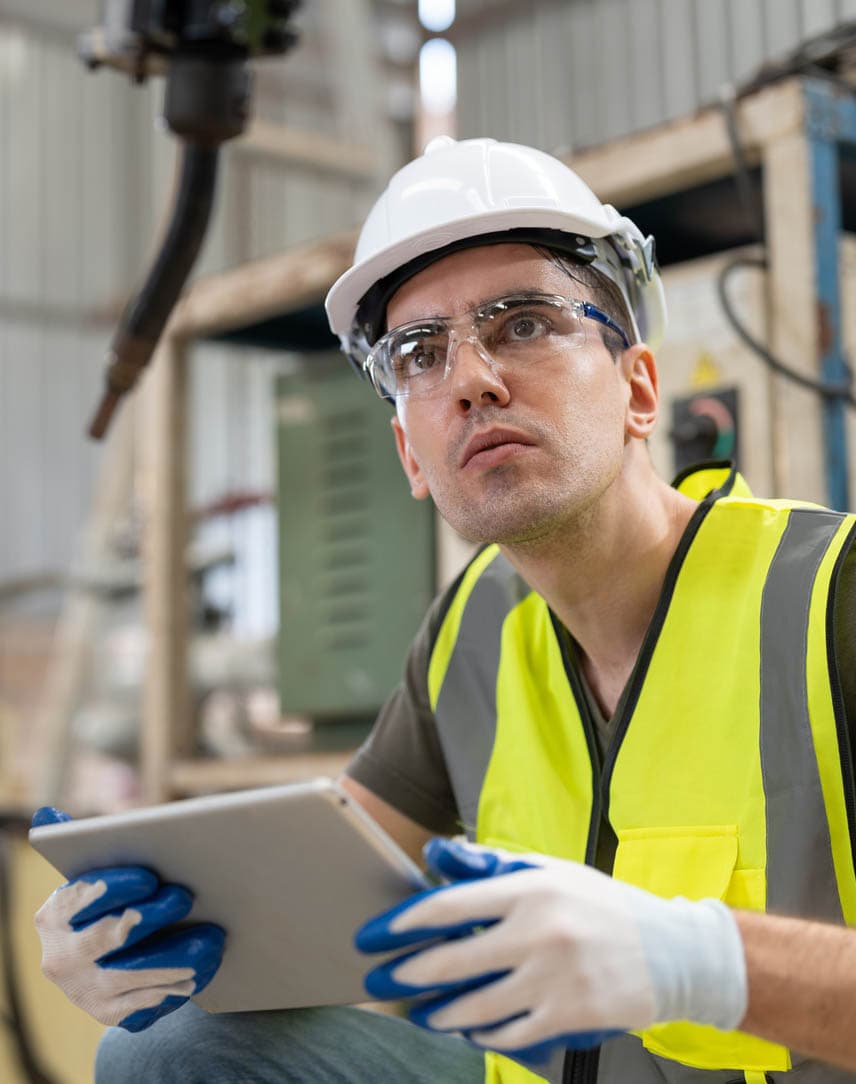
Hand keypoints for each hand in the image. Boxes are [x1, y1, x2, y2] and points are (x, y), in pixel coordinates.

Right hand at [32, 806, 224, 1031]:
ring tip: (212, 936)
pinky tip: (206, 966)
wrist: (99, 962)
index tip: (150, 876)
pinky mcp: (111, 1014)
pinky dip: (180, 985)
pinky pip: (149, 1003)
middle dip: (152, 915)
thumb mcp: (90, 875)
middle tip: (186, 896)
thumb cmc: (107, 902)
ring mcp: (85, 991)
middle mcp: (62, 957)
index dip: (114, 888)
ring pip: (134, 975)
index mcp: (54, 915)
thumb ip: (77, 841)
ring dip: (176, 956)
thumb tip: (49, 814)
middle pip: (109, 937)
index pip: (80, 899)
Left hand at [356, 838, 746, 1066]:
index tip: (375, 933)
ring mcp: (555, 977)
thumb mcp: (550, 871)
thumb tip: (438, 856)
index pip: (451, 905)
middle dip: (406, 973)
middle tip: (378, 980)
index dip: (405, 922)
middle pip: (454, 960)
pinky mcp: (570, 1015)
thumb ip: (492, 867)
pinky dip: (482, 1034)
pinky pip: (509, 1032)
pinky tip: (465, 1030)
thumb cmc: (600, 904)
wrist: (673, 950)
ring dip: (437, 1012)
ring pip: (476, 1005)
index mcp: (530, 888)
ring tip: (418, 1011)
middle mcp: (539, 931)